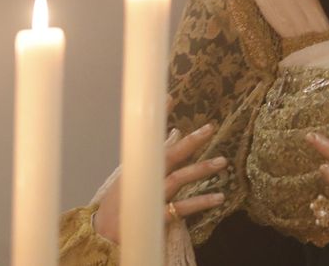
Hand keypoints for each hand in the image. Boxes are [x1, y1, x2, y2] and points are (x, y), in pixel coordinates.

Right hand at [92, 123, 228, 242]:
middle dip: (190, 141)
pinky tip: (218, 197)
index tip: (169, 98)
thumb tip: (171, 136)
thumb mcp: (131, 175)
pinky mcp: (158, 215)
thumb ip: (151, 156)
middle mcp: (146, 177)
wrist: (105, 231)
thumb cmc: (120, 202)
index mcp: (139, 165)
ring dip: (201, 170)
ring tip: (222, 162)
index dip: (159, 117)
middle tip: (209, 129)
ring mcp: (152, 195)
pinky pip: (182, 207)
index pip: (152, 138)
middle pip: (169, 154)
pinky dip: (201, 202)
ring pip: (179, 179)